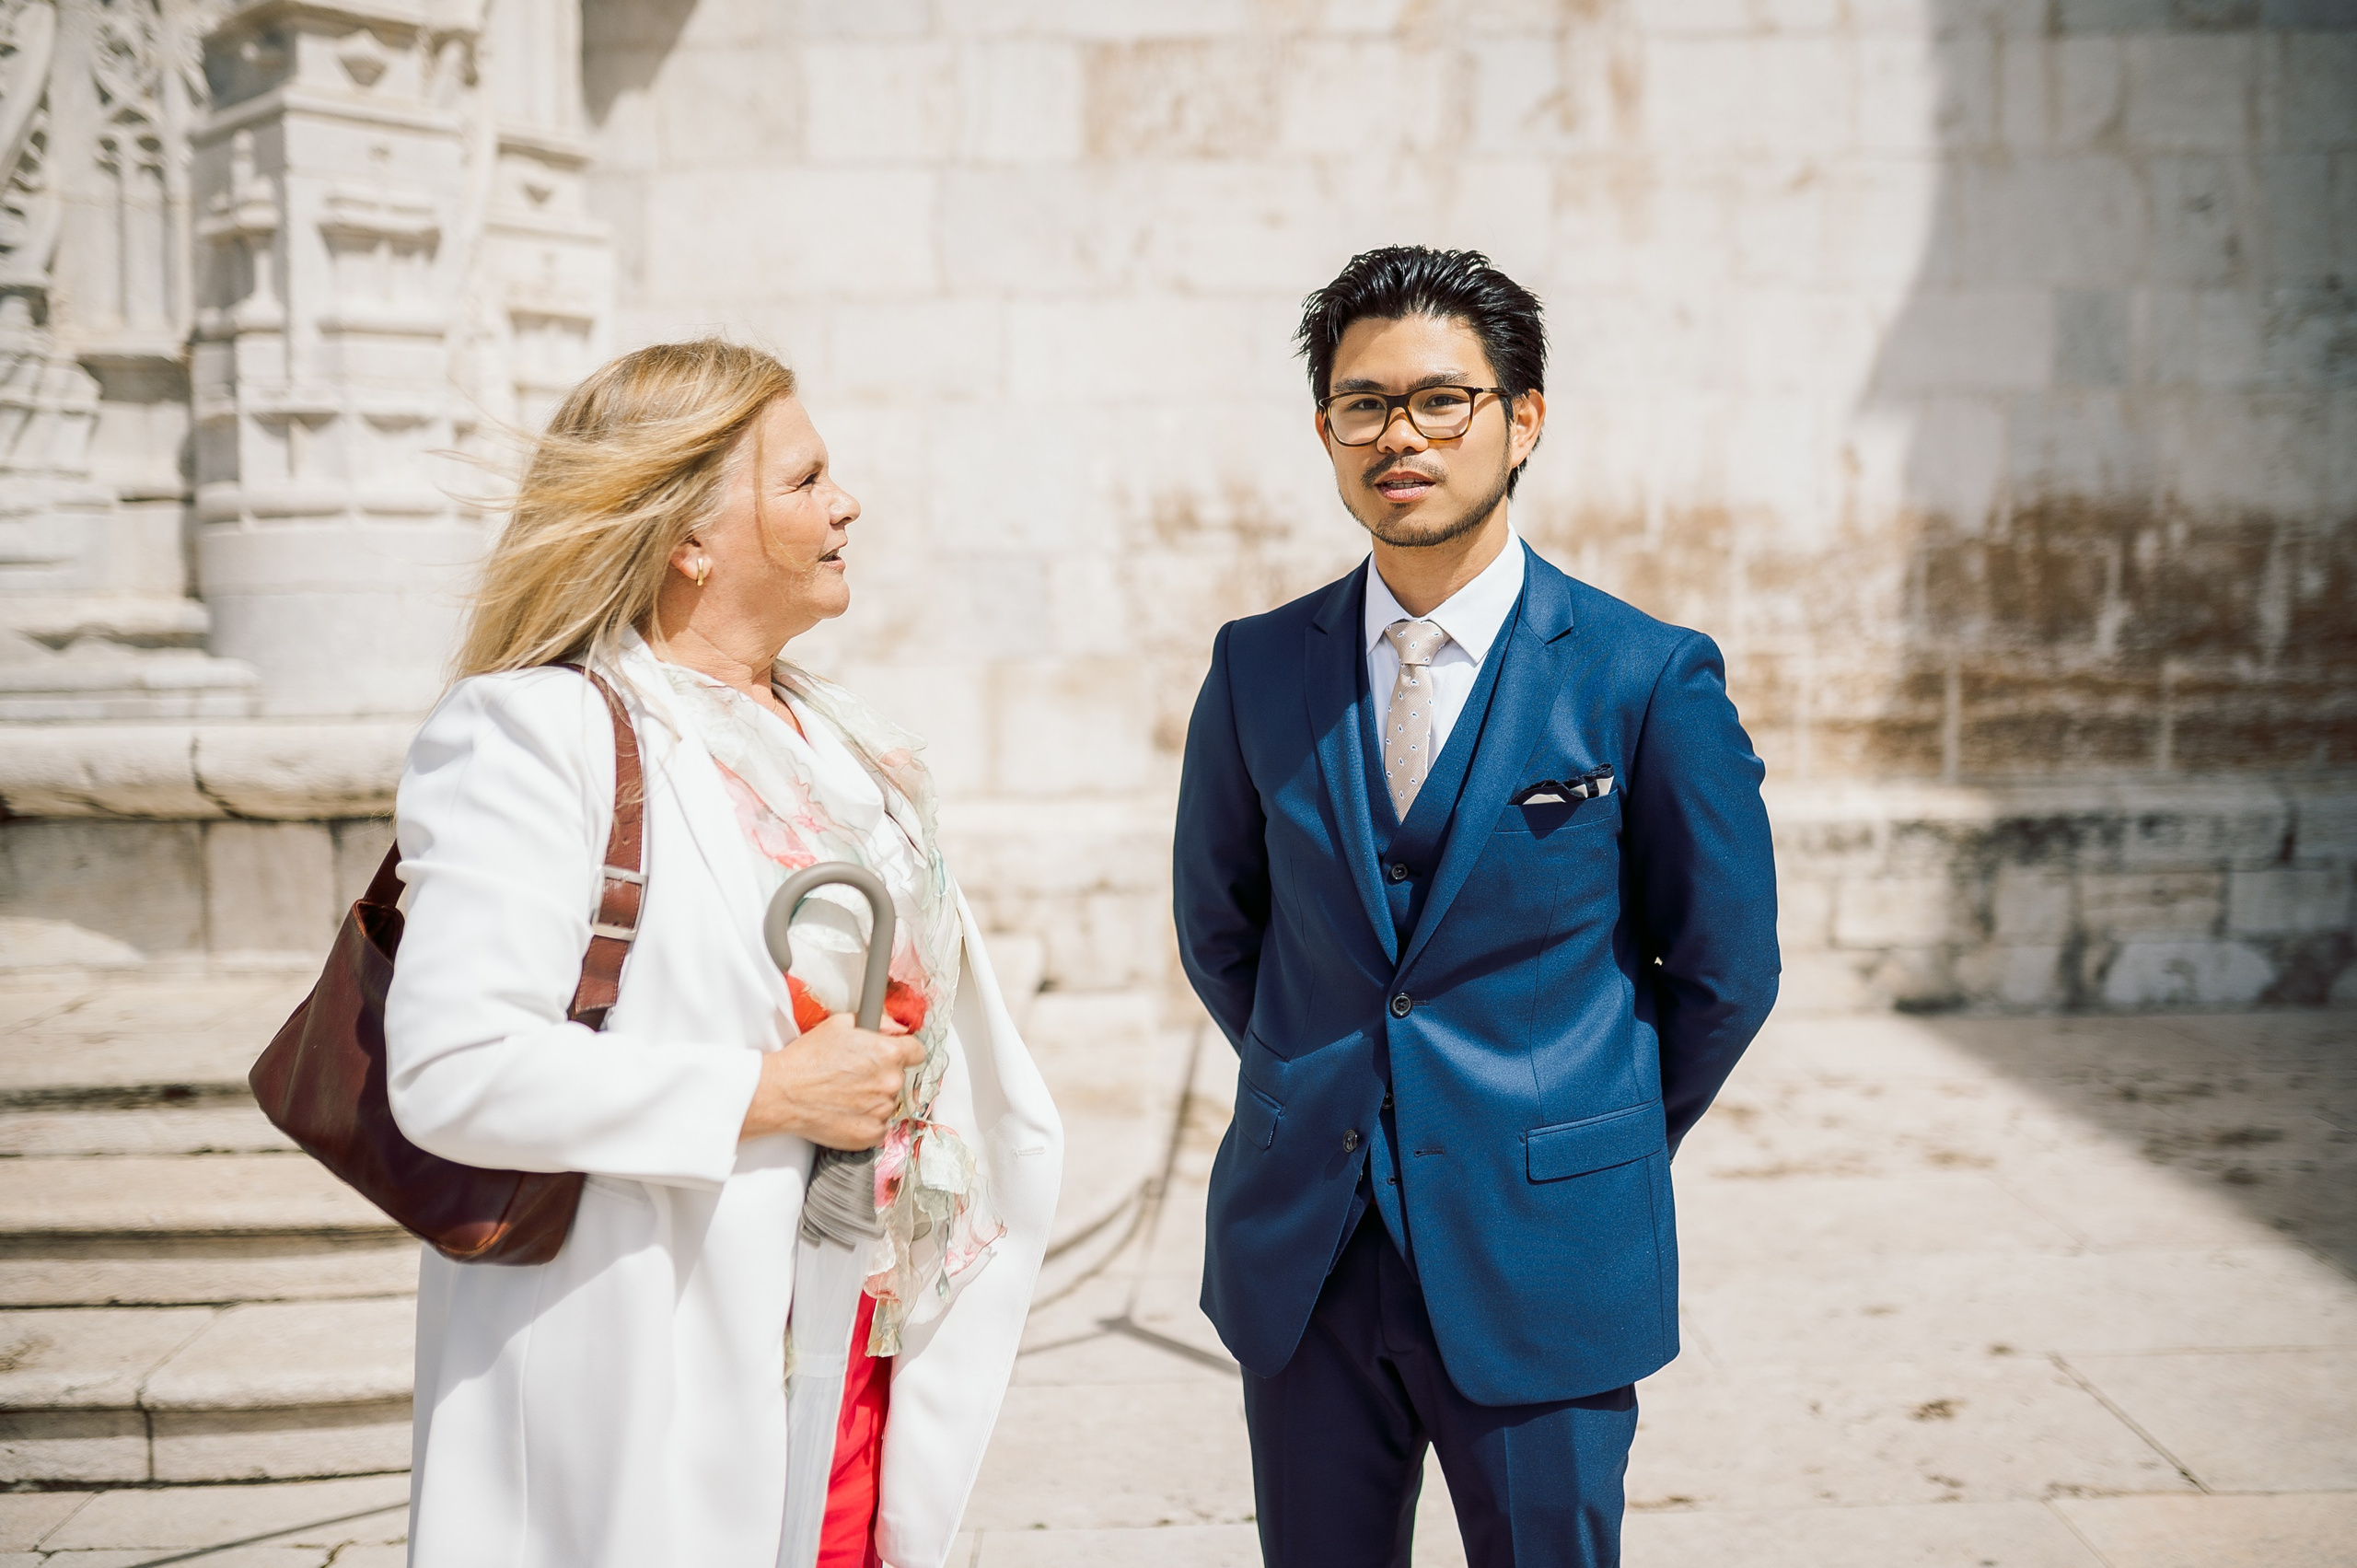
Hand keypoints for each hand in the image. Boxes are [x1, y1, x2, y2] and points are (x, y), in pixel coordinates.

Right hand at [740, 1011, 925, 1148]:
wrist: (784, 1093)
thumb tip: (894, 1027)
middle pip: (899, 1078)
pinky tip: (846, 1112)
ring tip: (845, 1095)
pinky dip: (866, 1121)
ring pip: (888, 1103)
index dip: (903, 1053)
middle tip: (855, 1076)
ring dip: (874, 1100)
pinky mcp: (871, 1133)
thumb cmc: (807, 1059)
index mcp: (888, 1052)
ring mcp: (882, 1110)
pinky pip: (880, 1126)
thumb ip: (877, 1021)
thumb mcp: (840, 1024)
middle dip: (882, 1076)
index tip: (893, 1057)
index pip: (917, 1052)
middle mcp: (890, 1081)